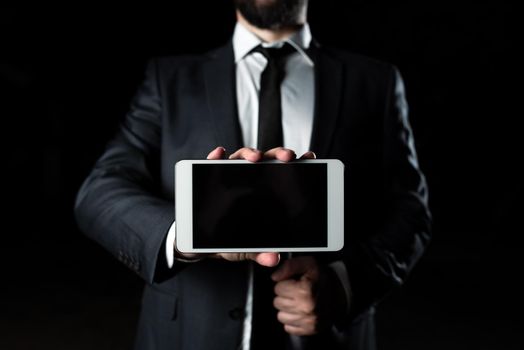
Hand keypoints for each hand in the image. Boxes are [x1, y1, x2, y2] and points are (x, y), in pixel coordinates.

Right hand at [174, 146, 314, 266]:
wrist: (200, 243)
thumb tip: (274, 258)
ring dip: (249, 154)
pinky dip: (215, 156)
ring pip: (242, 157)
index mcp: (265, 191)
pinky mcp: (208, 177)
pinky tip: (219, 154)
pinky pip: (211, 163)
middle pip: (267, 160)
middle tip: (287, 157)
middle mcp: (249, 178)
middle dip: (278, 155)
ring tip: (255, 158)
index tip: (310, 158)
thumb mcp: (246, 248)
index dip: (297, 163)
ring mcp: (229, 175)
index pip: (283, 173)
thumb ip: (261, 252)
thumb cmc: (228, 239)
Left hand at [271, 256, 346, 335]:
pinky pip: (288, 327)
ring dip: (287, 309)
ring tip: (298, 302)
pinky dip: (292, 320)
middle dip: (284, 296)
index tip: (293, 283)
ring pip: (281, 316)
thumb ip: (289, 266)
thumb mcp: (307, 264)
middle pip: (277, 303)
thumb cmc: (321, 278)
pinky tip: (300, 312)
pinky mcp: (309, 330)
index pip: (278, 288)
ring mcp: (308, 321)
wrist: (339, 293)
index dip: (284, 284)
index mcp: (305, 290)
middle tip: (296, 292)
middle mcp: (306, 308)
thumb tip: (274, 277)